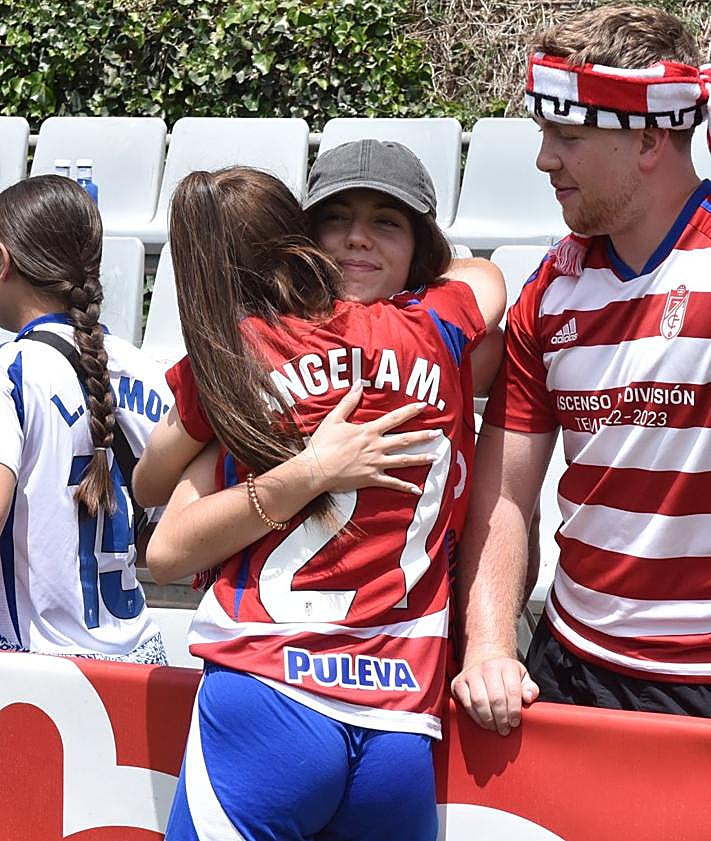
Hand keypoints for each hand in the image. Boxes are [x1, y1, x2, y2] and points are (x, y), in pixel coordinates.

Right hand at [298, 380, 439, 495]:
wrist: (316, 469)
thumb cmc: (323, 444)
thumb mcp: (334, 419)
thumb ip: (348, 402)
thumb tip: (358, 384)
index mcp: (368, 431)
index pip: (394, 418)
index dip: (410, 411)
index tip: (423, 406)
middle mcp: (376, 446)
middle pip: (405, 439)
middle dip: (423, 436)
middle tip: (438, 434)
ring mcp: (376, 463)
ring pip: (403, 461)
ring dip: (421, 458)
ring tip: (436, 457)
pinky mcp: (371, 478)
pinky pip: (392, 483)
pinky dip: (405, 487)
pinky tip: (417, 490)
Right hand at [451, 656, 538, 735]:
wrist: (483, 659)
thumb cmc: (504, 673)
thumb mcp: (522, 677)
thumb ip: (531, 688)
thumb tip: (529, 697)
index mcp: (506, 665)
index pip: (512, 691)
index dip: (514, 711)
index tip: (515, 722)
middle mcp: (488, 667)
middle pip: (496, 698)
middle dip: (502, 719)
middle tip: (505, 729)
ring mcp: (471, 674)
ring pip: (479, 701)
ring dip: (488, 719)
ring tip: (495, 727)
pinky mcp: (458, 682)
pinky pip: (466, 704)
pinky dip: (475, 717)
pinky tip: (483, 721)